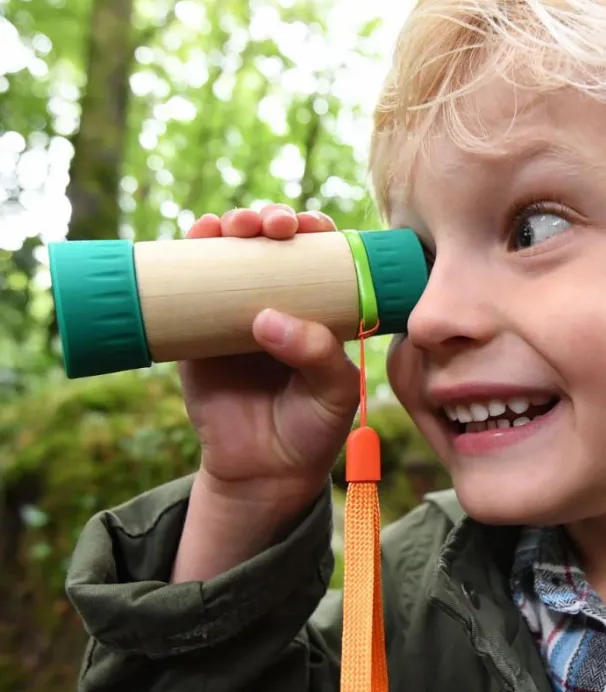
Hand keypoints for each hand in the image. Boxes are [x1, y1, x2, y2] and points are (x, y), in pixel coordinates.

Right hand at [178, 204, 359, 520]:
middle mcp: (277, 301)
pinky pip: (186, 286)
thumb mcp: (334, 393)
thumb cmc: (311, 429)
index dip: (315, 230)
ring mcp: (234, 313)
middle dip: (270, 220)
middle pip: (271, 244)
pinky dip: (186, 255)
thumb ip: (317, 355)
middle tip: (272, 225)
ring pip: (228, 255)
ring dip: (228, 226)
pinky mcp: (195, 332)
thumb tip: (266, 318)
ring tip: (233, 227)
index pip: (320, 256)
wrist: (263, 472)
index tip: (311, 227)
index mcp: (320, 309)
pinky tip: (194, 237)